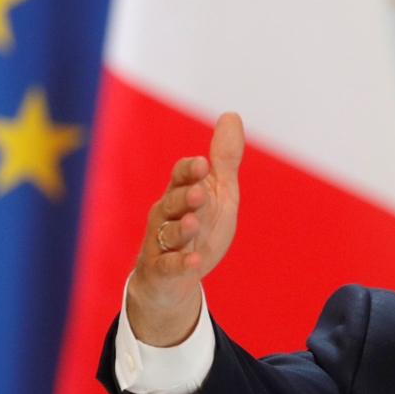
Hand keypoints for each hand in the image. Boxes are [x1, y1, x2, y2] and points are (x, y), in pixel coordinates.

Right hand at [126, 112, 244, 345]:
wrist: (173, 278)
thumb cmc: (199, 228)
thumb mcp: (218, 193)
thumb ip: (224, 160)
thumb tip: (232, 114)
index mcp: (180, 193)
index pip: (180, 176)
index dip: (190, 170)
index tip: (204, 164)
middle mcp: (167, 215)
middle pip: (172, 202)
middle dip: (185, 196)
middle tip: (199, 192)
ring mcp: (162, 243)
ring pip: (168, 233)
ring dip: (181, 228)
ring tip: (194, 223)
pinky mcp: (163, 271)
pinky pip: (168, 267)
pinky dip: (180, 264)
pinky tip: (194, 262)